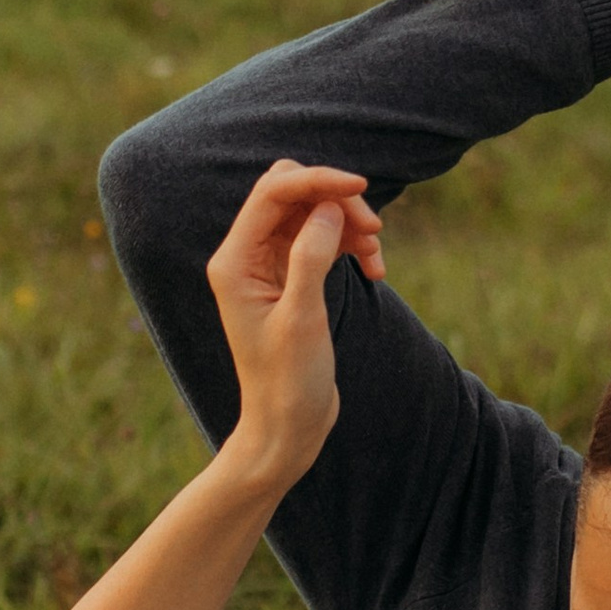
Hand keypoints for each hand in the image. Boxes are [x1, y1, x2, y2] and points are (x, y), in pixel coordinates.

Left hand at [201, 160, 383, 490]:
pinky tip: (374, 269)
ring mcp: (268, 268)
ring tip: (376, 254)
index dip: (318, 180)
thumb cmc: (288, 383)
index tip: (361, 188)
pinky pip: (322, 241)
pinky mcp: (292, 281)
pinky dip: (349, 245)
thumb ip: (311, 256)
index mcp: (234, 262)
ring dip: (347, 224)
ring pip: (311, 214)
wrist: (287, 429)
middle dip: (334, 200)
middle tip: (373, 229)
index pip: (273, 192)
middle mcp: (246, 257)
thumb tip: (328, 207)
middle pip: (292, 194)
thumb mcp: (302, 318)